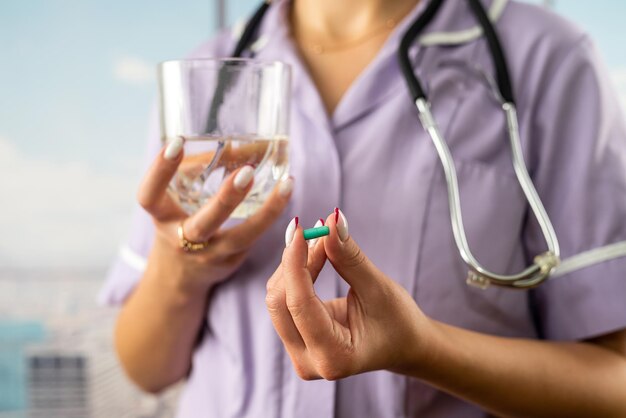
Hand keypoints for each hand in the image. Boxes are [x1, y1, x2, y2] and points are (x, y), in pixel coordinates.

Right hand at [138, 137, 292, 295]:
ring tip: (287, 184)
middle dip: (227, 199)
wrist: (178, 276)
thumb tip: (243, 144)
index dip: (160, 171)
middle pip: (204, 224)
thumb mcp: (178, 197)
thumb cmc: (180, 221)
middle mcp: (183, 241)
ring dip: (267, 212)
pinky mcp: (230, 264)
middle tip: (247, 172)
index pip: (150, 196)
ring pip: (242, 238)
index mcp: (162, 218)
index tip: (176, 142)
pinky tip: (286, 196)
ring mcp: (209, 256)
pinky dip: (272, 218)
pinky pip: (254, 240)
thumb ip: (200, 168)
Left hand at [265, 209, 430, 379]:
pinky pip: (285, 300)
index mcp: (333, 356)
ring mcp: (300, 354)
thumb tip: (331, 222)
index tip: (299, 230)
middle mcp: (309, 362)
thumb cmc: (398, 322)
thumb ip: (349, 257)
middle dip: (295, 261)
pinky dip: (296, 273)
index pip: (298, 303)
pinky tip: (315, 254)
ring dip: (295, 264)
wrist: (405, 345)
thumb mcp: (377, 288)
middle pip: (280, 301)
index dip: (295, 262)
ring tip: (322, 240)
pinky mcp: (297, 340)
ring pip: (278, 298)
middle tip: (319, 231)